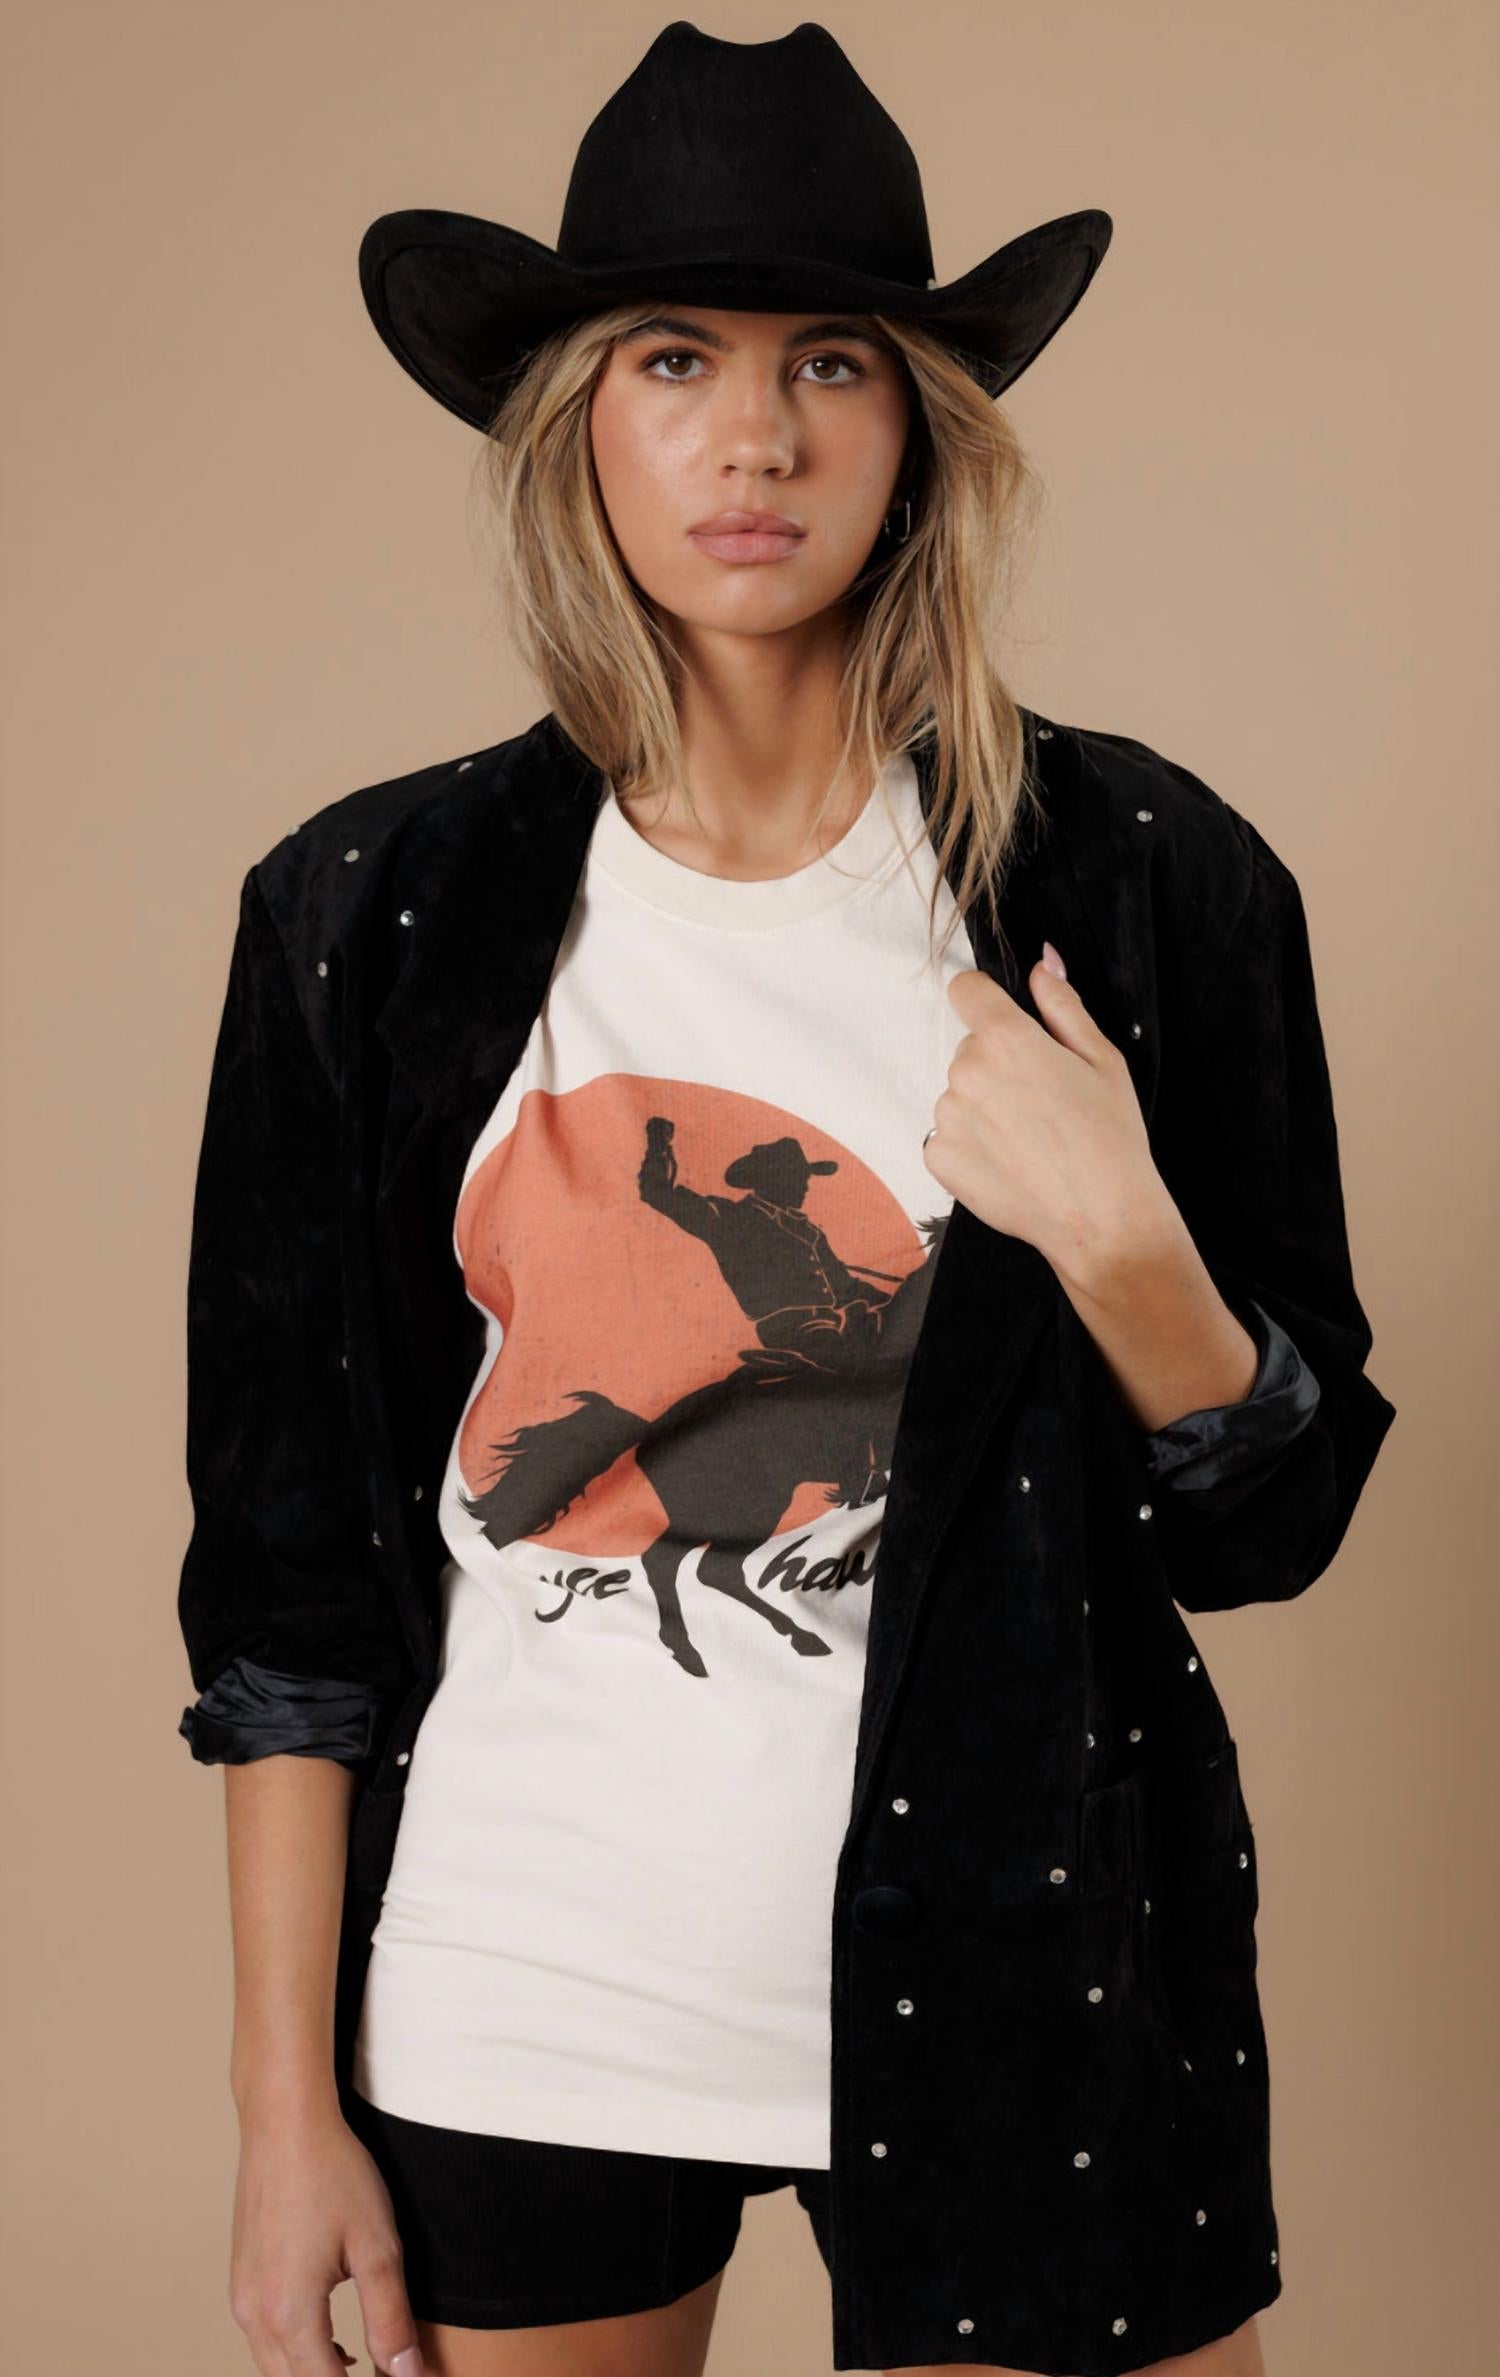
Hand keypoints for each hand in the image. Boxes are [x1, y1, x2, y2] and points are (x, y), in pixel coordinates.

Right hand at [229, 2098, 425, 2375]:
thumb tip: (408, 2376)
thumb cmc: (333, 2174)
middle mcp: (254, 2315)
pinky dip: (296, 2353)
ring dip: (314, 2374)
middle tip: (382, 2373)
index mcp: (289, 2313)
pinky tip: (331, 2340)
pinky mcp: (240, 2279)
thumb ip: (391, 2320)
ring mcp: (241, 2297)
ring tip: (360, 2366)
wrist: (285, 2122)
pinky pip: (265, 2339)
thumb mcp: (377, 2247)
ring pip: (276, 2366)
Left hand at [922, 941, 1177, 1288]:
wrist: (1100, 1218)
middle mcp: (966, 1072)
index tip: (1004, 1020)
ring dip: (984, 1106)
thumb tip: (1041, 964)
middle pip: (970, 1049)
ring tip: (1030, 1140)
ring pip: (960, 1093)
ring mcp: (947, 1117)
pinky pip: (948, 1135)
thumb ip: (1062, 1006)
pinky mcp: (938, 1157)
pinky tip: (1010, 1162)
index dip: (985, 999)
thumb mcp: (1102, 1060)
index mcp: (1006, 1038)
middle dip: (999, 1064)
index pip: (966, 990)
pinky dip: (972, 1144)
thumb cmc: (1110, 1137)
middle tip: (1042, 1102)